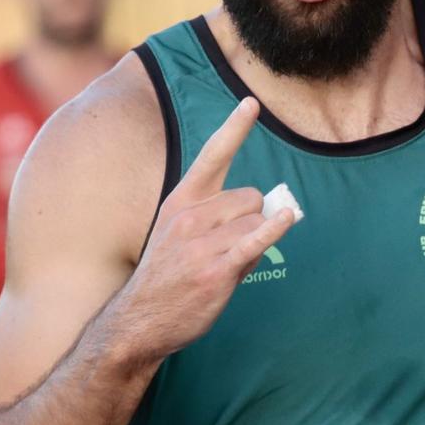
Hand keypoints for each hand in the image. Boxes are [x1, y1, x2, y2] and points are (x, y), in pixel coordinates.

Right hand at [111, 98, 295, 359]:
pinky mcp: (217, 269)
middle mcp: (190, 216)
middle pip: (249, 197)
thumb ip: (218, 218)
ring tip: (228, 266)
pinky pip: (255, 240)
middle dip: (252, 218)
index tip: (251, 102)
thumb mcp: (178, 238)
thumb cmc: (165, 279)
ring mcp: (202, 243)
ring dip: (255, 242)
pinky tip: (287, 218)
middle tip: (229, 249)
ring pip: (256, 222)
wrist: (137, 322)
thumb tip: (271, 210)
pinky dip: (274, 229)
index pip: (212, 155)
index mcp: (180, 202)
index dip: (234, 128)